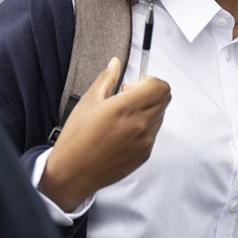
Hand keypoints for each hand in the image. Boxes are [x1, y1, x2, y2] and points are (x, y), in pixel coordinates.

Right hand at [38, 57, 170, 210]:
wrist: (73, 173)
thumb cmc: (76, 139)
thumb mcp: (88, 102)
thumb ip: (106, 79)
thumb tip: (115, 63)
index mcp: (125, 108)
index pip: (160, 87)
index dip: (149, 81)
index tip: (133, 86)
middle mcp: (140, 125)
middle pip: (164, 98)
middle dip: (150, 93)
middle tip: (128, 99)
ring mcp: (145, 141)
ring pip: (160, 115)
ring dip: (149, 110)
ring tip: (123, 117)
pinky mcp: (145, 154)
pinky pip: (154, 133)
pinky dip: (145, 127)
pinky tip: (123, 132)